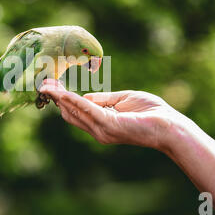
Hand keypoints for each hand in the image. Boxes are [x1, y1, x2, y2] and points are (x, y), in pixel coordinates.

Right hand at [39, 79, 188, 150]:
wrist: (170, 125)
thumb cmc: (150, 113)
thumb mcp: (121, 101)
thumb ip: (103, 100)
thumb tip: (85, 96)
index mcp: (101, 124)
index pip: (75, 112)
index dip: (62, 99)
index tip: (50, 86)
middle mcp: (98, 130)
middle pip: (70, 113)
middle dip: (56, 98)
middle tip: (43, 84)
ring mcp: (103, 130)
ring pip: (74, 112)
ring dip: (60, 98)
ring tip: (48, 86)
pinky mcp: (110, 125)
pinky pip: (88, 110)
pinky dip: (74, 100)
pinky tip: (64, 92)